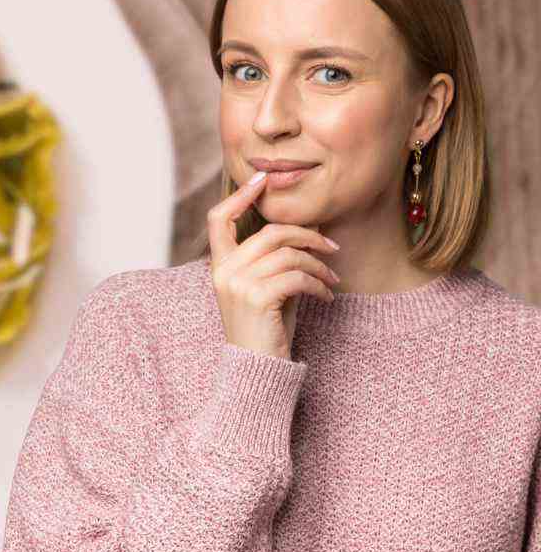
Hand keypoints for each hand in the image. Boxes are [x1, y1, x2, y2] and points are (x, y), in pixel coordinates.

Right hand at [207, 171, 340, 360]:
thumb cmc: (265, 328)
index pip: (218, 219)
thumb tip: (306, 227)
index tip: (263, 181)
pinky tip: (327, 297)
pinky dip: (319, 285)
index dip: (239, 196)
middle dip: (307, 236)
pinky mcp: (257, 298)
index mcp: (219, 265)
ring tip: (332, 279)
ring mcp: (238, 284)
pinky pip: (297, 277)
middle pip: (270, 233)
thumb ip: (275, 259)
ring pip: (289, 255)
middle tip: (331, 247)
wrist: (256, 369)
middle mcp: (223, 271)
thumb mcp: (266, 288)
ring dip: (319, 265)